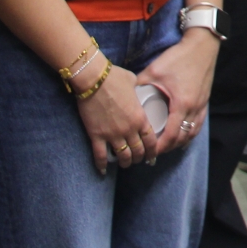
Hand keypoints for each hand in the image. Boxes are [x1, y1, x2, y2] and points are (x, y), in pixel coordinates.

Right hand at [73, 57, 154, 175]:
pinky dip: (102, 165)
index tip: (153, 156)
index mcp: (140, 118)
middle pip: (138, 151)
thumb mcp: (133, 82)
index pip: (151, 140)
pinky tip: (103, 170)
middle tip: (138, 160)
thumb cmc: (114, 77)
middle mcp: (129, 129)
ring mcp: (112, 134)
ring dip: (125, 162)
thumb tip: (137, 87)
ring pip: (122, 156)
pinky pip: (100, 156)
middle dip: (139, 158)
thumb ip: (138, 90)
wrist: (93, 79)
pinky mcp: (96, 135)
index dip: (153, 151)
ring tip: (125, 164)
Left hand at [141, 28, 217, 154]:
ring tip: (165, 145)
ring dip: (178, 142)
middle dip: (167, 148)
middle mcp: (194, 108)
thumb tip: (126, 95)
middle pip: (181, 139)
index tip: (148, 151)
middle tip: (152, 152)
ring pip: (191, 133)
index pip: (170, 136)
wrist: (202, 45)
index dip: (159, 147)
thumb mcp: (154, 70)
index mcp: (181, 104)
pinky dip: (189, 133)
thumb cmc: (179, 57)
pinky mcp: (205, 101)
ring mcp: (201, 106)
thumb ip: (140, 84)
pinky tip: (181, 134)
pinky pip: (197, 124)